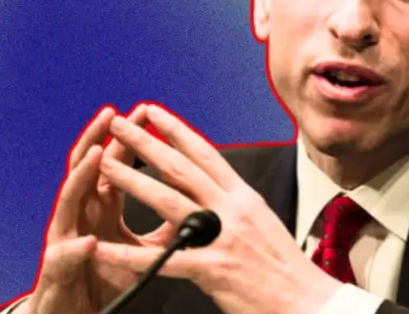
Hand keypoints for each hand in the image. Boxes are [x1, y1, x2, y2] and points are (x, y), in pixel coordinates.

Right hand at [24, 105, 175, 313]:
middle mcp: (79, 214)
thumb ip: (164, 226)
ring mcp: (63, 237)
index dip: (130, 138)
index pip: (115, 163)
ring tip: (98, 154)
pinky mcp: (56, 270)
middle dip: (101, 138)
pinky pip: (64, 256)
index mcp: (101, 206)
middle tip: (114, 113)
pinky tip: (88, 242)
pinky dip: (76, 248)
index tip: (147, 111)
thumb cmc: (101, 274)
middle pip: (87, 169)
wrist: (70, 311)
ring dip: (83, 176)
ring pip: (68, 200)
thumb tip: (196, 207)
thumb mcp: (139, 247)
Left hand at [93, 104, 342, 313]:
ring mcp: (222, 238)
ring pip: (169, 200)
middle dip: (147, 143)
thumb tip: (211, 190)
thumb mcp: (261, 223)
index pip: (206, 154)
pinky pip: (161, 261)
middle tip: (120, 124)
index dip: (176, 130)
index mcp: (244, 197)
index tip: (153, 113)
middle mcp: (233, 209)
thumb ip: (233, 206)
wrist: (307, 301)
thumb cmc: (283, 267)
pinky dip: (126, 256)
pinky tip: (102, 248)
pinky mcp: (213, 270)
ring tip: (104, 165)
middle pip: (181, 168)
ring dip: (132, 180)